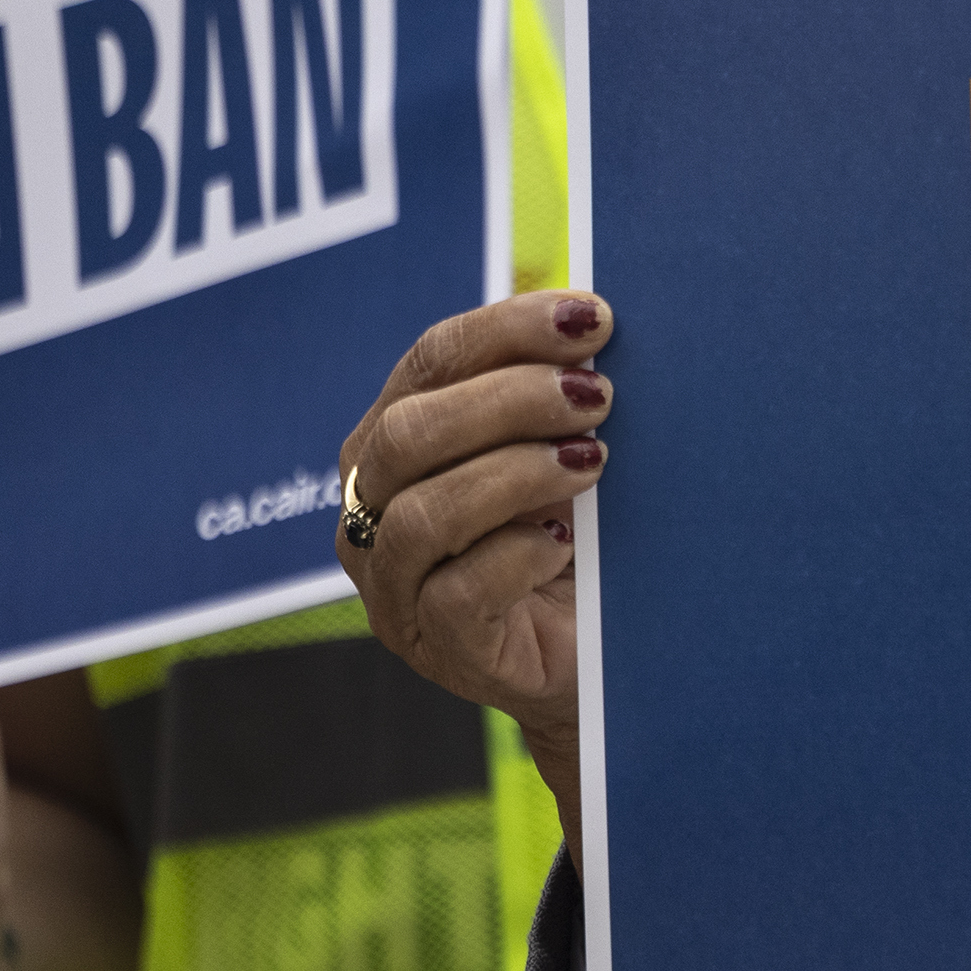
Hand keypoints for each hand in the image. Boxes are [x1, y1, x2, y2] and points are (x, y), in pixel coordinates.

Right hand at [337, 290, 607, 748]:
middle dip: (509, 400)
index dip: (507, 331)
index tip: (592, 318)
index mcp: (396, 440)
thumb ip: (556, 395)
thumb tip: (596, 322)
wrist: (596, 652)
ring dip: (513, 474)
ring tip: (593, 462)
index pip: (429, 363)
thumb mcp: (559, 451)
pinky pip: (456, 594)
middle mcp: (373, 509)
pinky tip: (564, 543)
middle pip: (408, 433)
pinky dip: (515, 557)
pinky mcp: (436, 645)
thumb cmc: (574, 537)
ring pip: (421, 514)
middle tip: (596, 396)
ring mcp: (395, 585)